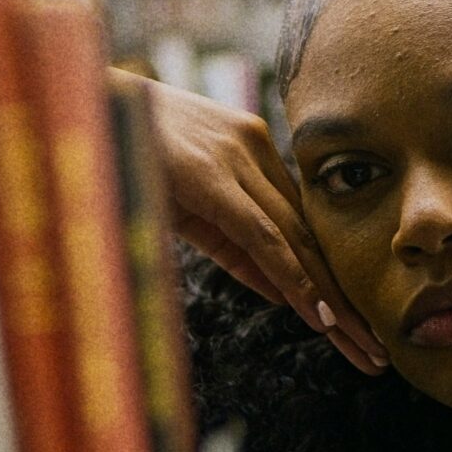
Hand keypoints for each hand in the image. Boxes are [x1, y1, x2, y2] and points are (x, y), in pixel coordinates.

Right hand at [138, 76, 386, 374]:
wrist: (76, 103)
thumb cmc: (122, 153)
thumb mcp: (183, 205)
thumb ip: (233, 243)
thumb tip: (282, 289)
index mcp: (250, 150)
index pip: (300, 225)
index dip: (330, 276)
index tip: (356, 322)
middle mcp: (255, 148)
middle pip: (310, 237)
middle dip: (344, 299)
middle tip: (375, 349)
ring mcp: (236, 159)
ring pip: (297, 242)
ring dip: (331, 302)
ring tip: (361, 347)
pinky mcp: (212, 176)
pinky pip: (262, 236)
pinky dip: (292, 277)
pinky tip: (318, 315)